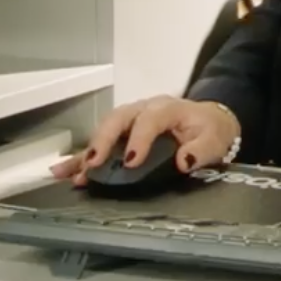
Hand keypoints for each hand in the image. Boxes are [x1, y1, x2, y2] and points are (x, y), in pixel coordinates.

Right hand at [55, 95, 241, 183]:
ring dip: (86, 152)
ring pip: (103, 130)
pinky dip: (82, 158)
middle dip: (103, 140)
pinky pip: (100, 144)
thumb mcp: (215, 139)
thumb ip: (202, 149)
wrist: (209, 121)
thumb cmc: (210, 130)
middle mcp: (143, 109)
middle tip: (92, 163)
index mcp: (167, 108)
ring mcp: (130, 120)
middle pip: (118, 118)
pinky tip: (64, 171)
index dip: (139, 139)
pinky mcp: (123, 135)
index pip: (150, 119)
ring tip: (67, 172)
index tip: (131, 162)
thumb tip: (184, 161)